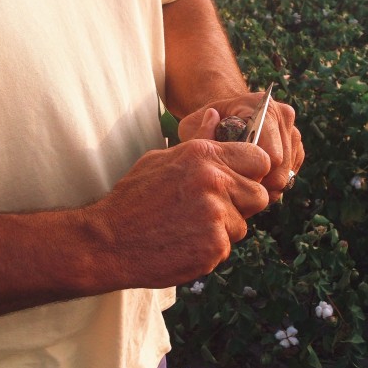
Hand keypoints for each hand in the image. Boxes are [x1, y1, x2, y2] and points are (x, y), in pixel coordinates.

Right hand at [92, 110, 270, 288]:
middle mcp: (213, 181)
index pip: (259, 159)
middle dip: (241, 206)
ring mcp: (215, 214)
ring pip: (242, 226)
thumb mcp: (161, 160)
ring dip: (222, 231)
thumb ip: (197, 141)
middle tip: (209, 213)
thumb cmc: (133, 201)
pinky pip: (226, 249)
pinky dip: (208, 251)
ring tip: (187, 229)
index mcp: (203, 155)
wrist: (108, 242)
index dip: (252, 174)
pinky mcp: (214, 245)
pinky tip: (182, 245)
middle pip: (259, 195)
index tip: (237, 184)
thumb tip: (216, 116)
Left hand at [179, 91, 304, 202]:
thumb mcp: (192, 126)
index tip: (234, 180)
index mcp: (262, 106)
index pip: (271, 157)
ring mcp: (293, 132)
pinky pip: (290, 177)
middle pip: (281, 171)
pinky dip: (273, 184)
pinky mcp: (297, 147)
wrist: (225, 117)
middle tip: (237, 188)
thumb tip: (214, 120)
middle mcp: (283, 115)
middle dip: (259, 186)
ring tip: (243, 183)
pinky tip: (254, 178)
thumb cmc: (205, 125)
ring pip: (287, 178)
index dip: (252, 177)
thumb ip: (198, 132)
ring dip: (266, 187)